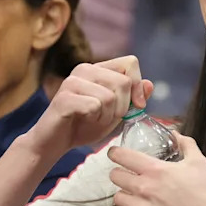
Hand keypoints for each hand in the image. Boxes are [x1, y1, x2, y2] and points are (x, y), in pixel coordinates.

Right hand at [27, 55, 152, 158]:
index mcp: (98, 69)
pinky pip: (94, 106)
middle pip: (123, 82)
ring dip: (107, 116)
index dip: (138, 85)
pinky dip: (94, 119)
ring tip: (93, 119)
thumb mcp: (115, 113)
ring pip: (110, 97)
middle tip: (107, 117)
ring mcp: (72, 81)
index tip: (137, 105)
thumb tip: (150, 84)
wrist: (55, 142)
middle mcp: (84, 70)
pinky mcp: (64, 97)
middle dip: (122, 107)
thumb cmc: (84, 126)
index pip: (130, 62)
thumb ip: (132, 99)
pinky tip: (83, 121)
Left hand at [107, 133, 205, 205]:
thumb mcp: (199, 163)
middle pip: (115, 177)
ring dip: (128, 195)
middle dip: (119, 174)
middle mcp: (144, 190)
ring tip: (141, 197)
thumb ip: (186, 144)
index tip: (114, 154)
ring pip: (120, 199)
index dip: (115, 153)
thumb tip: (176, 134)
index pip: (122, 156)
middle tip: (129, 176)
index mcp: (155, 171)